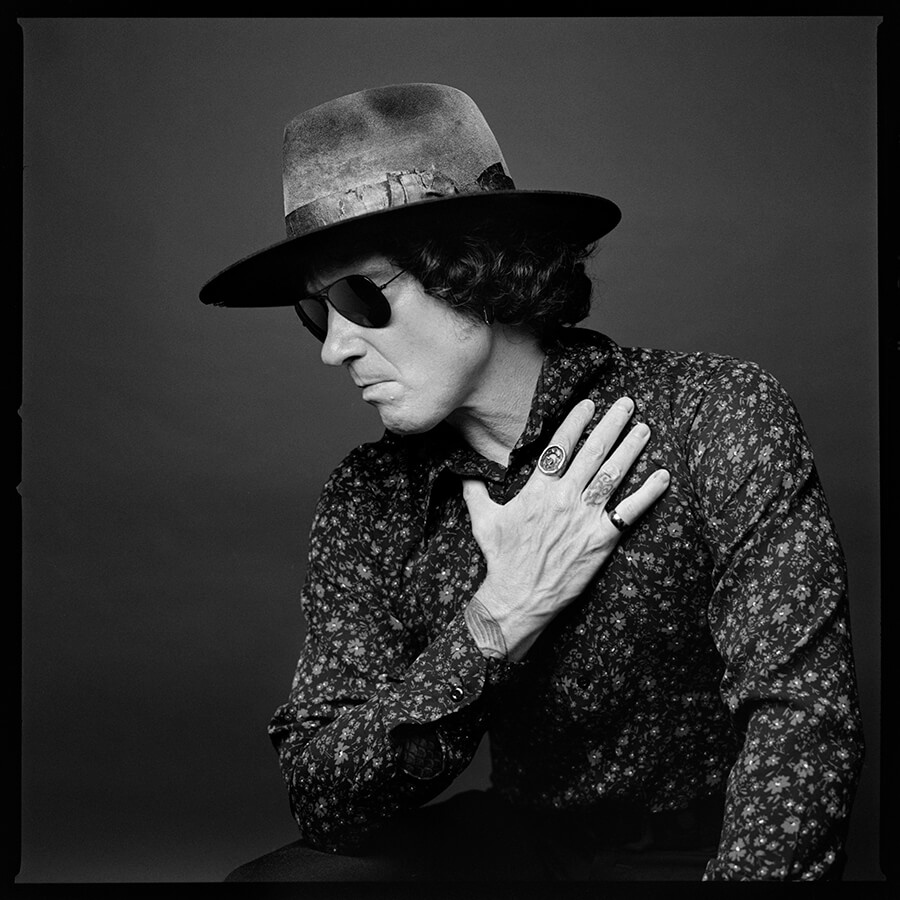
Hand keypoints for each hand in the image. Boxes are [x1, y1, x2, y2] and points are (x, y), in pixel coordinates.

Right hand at [461, 397, 668, 660]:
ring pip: (613, 475)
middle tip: (628, 404)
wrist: (518, 596)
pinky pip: (629, 512)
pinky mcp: (602, 540)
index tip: (590, 404)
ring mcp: (585, 518)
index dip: (577, 422)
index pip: (561, 446)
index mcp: (539, 490)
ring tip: (644, 429)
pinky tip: (663, 476)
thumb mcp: (482, 520)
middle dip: (612, 425)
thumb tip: (464, 472)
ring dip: (631, 449)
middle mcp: (565, 498)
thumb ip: (475, 491)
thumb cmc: (500, 558)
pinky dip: (648, 493)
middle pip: (593, 453)